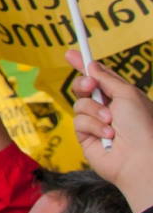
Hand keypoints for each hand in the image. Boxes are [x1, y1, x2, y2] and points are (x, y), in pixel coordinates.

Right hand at [66, 48, 152, 212]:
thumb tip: (92, 65)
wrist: (141, 159)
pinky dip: (92, 126)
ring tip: (110, 122)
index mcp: (122, 97)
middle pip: (83, 88)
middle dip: (84, 85)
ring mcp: (96, 123)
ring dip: (94, 111)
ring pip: (79, 104)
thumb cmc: (142, 126)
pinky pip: (79, 122)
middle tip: (90, 86)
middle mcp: (108, 108)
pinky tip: (107, 136)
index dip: (85, 65)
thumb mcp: (127, 94)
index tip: (71, 54)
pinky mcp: (86, 137)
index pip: (100, 77)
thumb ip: (106, 78)